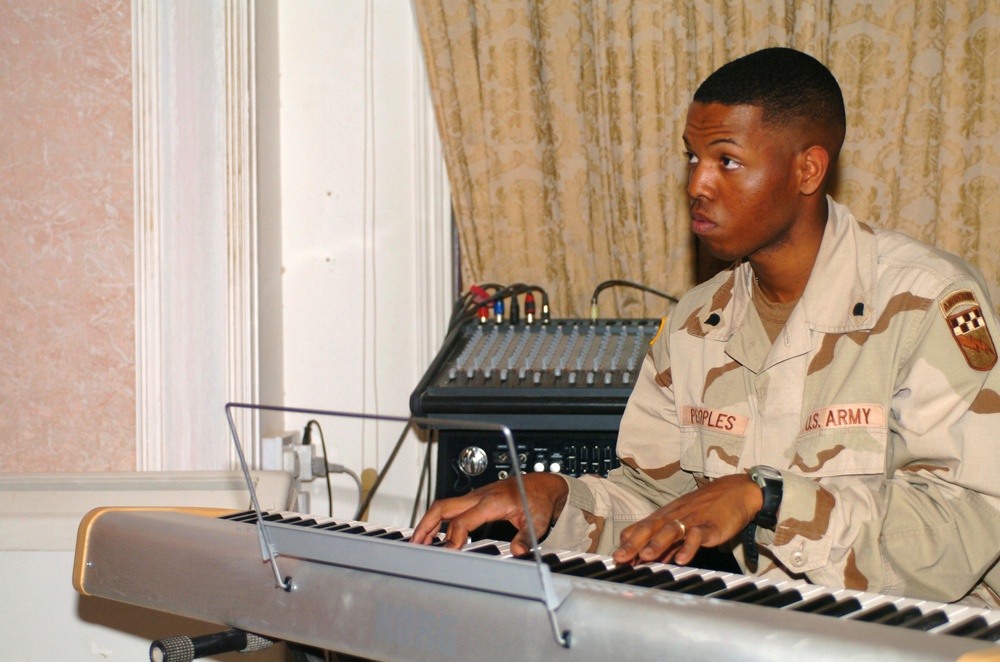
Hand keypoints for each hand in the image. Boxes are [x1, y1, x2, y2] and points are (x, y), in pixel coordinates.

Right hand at [409, 472, 568, 554]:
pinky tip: (434, 535)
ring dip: (428, 523)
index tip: (448, 553)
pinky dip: (437, 521)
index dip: (453, 538)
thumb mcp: (538, 520)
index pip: (464, 521)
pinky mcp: (474, 500)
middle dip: (426, 526)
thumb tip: (518, 551)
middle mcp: (479, 496)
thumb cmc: (538, 499)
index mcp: (492, 501)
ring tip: (418, 543)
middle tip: (416, 546)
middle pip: (443, 507)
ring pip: (443, 507)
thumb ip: (527, 537)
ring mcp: (475, 497)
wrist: (541, 485)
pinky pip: (450, 508)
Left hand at [612, 473, 761, 565]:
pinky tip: (681, 560)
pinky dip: (688, 547)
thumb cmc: (707, 509)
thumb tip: (649, 560)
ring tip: (645, 557)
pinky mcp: (710, 525)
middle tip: (619, 558)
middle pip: (650, 528)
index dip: (627, 541)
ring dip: (656, 544)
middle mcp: (674, 516)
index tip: (614, 557)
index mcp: (666, 516)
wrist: (736, 492)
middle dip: (633, 543)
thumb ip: (666, 544)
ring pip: (670, 530)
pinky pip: (697, 535)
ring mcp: (692, 519)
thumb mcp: (683, 525)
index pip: (641, 527)